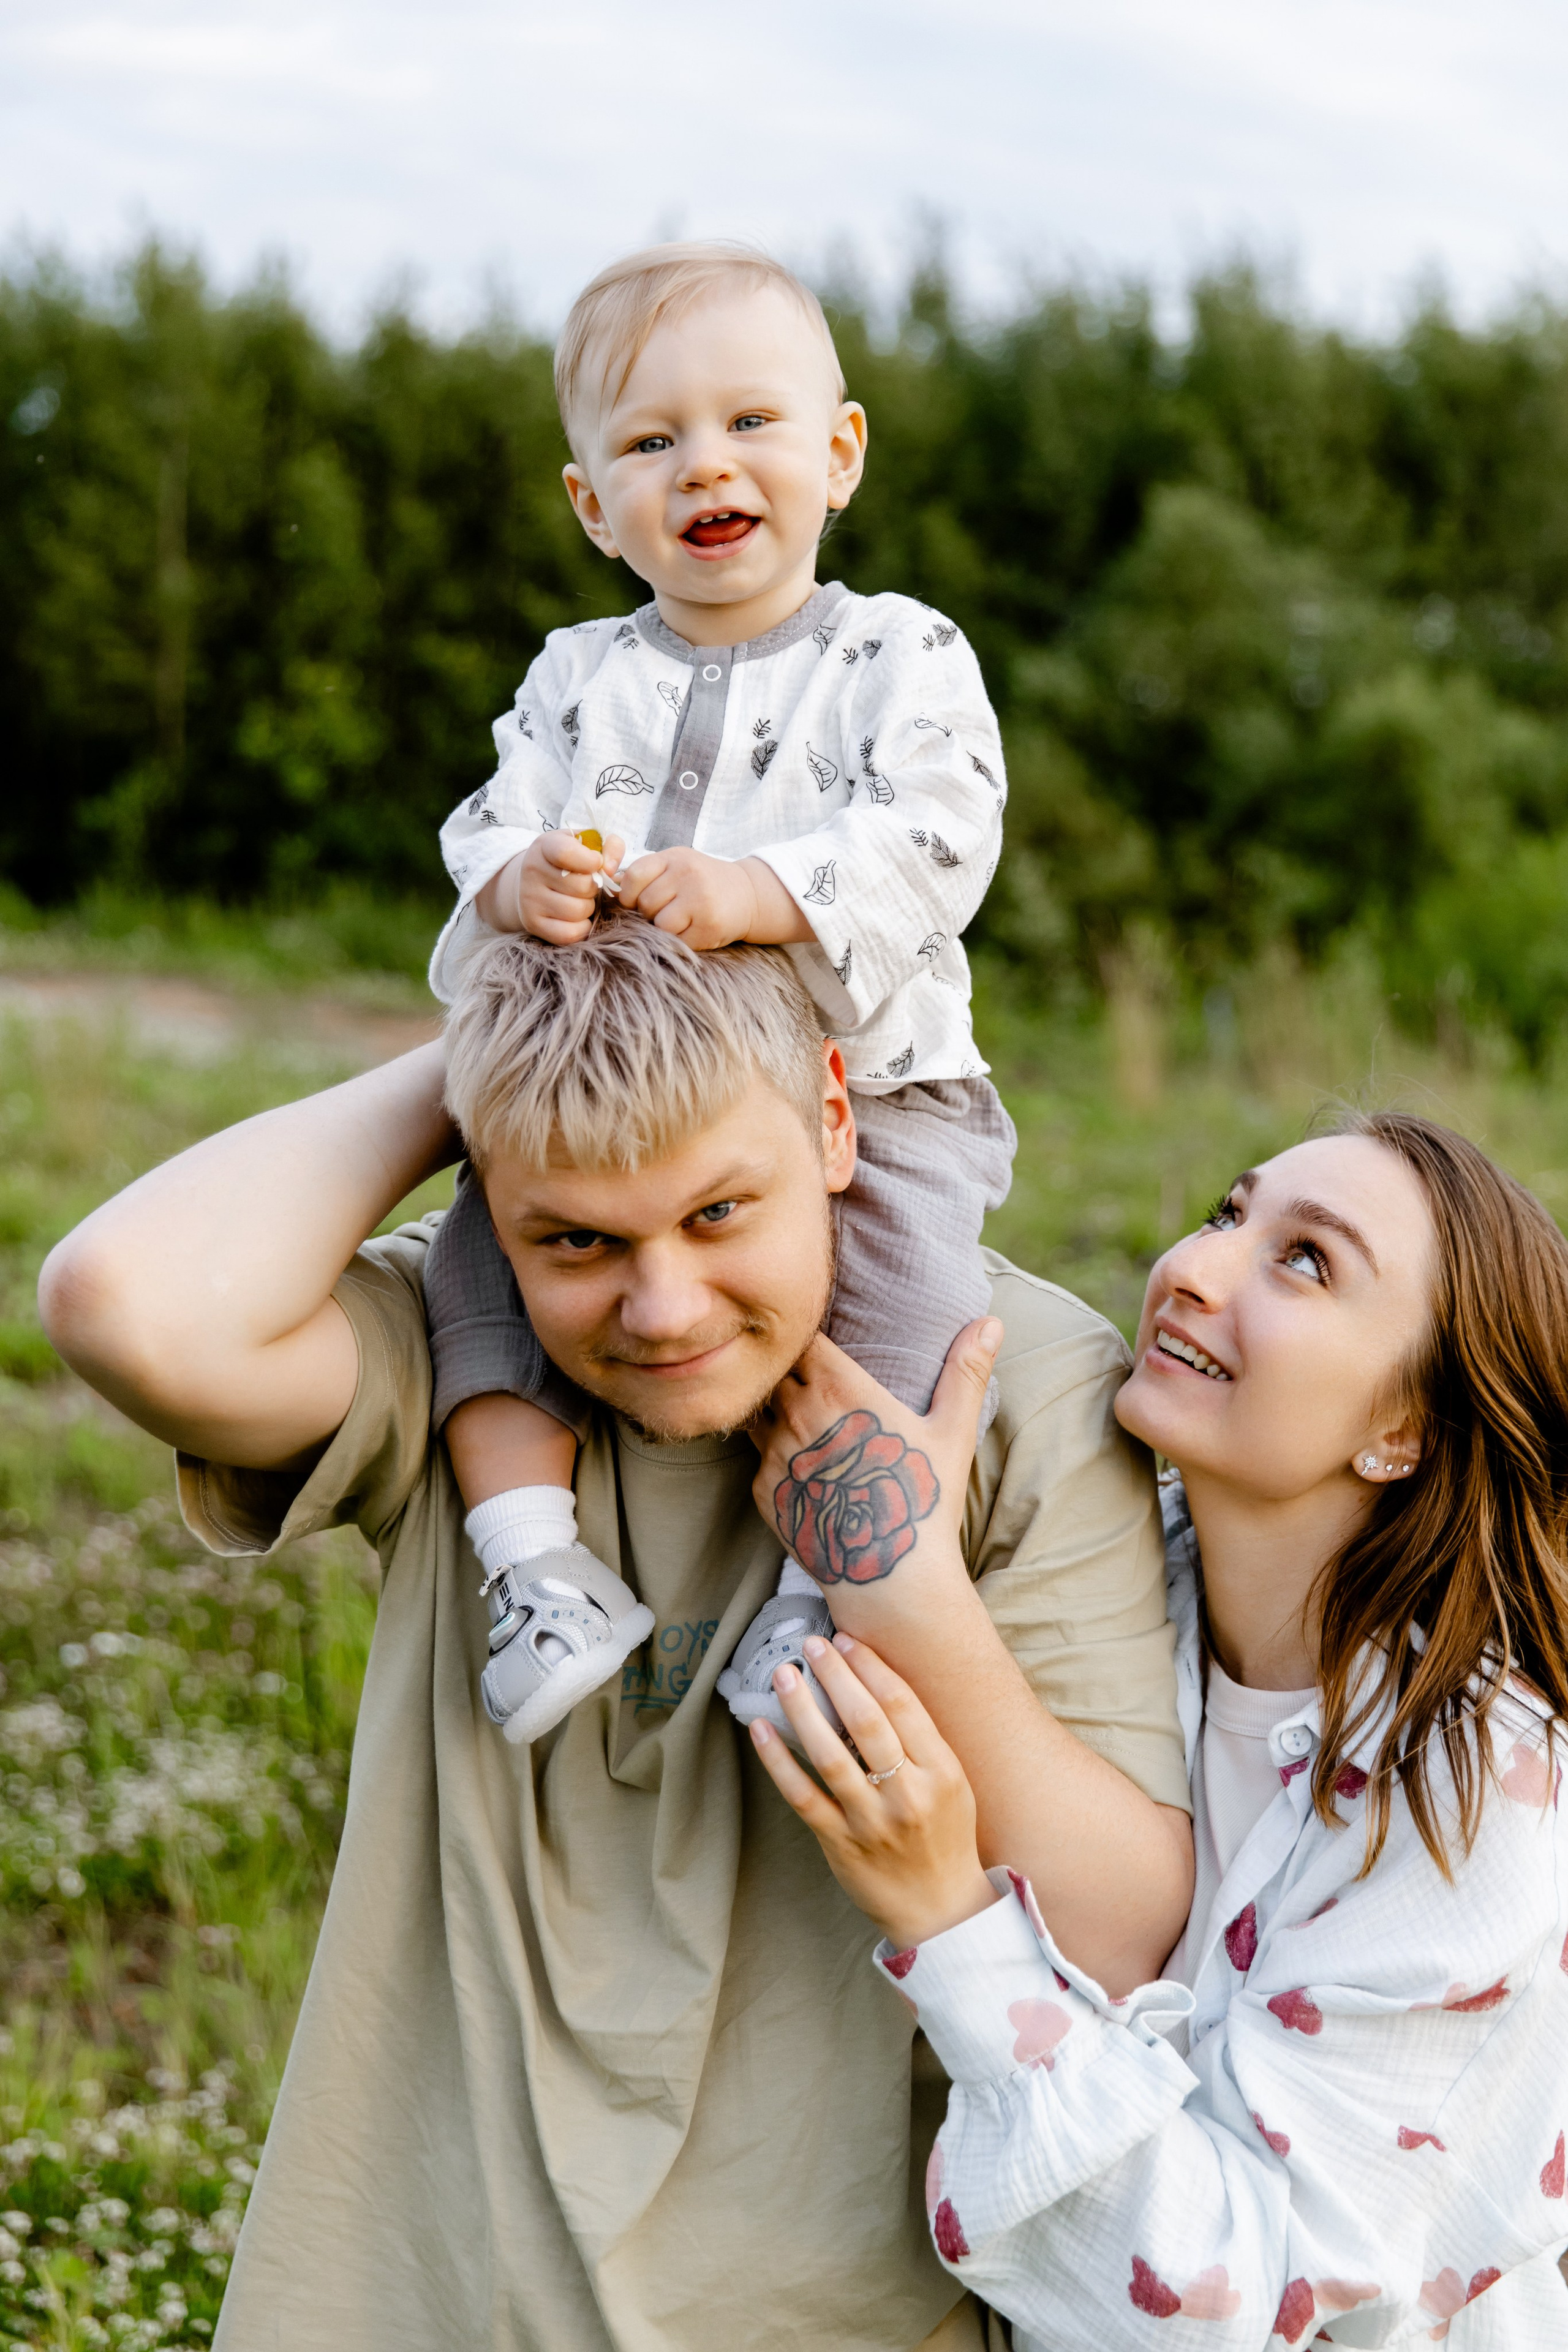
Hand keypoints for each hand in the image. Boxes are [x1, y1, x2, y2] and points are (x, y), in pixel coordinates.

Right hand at [500, 831, 624, 943]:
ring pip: (578, 911)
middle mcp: (532, 870)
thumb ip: (611, 846)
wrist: (534, 881)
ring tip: (578, 899)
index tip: (596, 862)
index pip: (566, 853)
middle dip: (593, 888)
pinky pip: (569, 933)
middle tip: (585, 885)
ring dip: (587, 907)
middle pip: (582, 886)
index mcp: (546, 845)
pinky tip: (577, 917)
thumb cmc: (570, 861)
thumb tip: (609, 869)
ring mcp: (529, 898)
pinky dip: (581, 927)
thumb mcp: (588, 844)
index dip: (591, 861)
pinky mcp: (532, 923)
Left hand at [616, 846, 759, 947]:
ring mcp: (701, 900)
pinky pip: (678, 941)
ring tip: (681, 921)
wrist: (748, 895)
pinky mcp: (710, 925)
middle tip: (667, 912)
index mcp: (675, 858)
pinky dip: (681, 941)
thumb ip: (647, 874)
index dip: (629, 895)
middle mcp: (688, 874)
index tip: (637, 902)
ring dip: (664, 929)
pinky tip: (694, 930)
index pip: (634, 876)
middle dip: (650, 913)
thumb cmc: (702, 882)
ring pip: (660, 924)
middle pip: (646, 904)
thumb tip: (609, 888)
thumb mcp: (677, 866)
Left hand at [750, 1633, 999, 1947]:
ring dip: (802, 1709)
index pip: (902, 1704)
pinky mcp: (840, 1844)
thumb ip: (921, 1739)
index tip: (846, 1639)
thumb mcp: (953, 1783)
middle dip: (836, 1675)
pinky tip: (760, 1729)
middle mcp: (907, 1794)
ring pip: (829, 1755)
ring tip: (784, 1675)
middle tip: (812, 1644)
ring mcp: (871, 1821)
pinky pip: (803, 1796)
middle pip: (866, 1721)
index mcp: (941, 1771)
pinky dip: (778, 1761)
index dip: (870, 1666)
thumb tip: (874, 1681)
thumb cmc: (946, 1836)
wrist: (941, 1910)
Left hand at [751, 1320, 1002, 1610]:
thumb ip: (965, 1371)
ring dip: (773, 1409)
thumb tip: (993, 1321)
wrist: (892, 1576)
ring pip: (757, 1411)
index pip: (802, 1337)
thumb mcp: (951, 1430)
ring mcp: (775, 1452)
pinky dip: (773, 1453)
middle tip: (811, 1381)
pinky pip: (757, 1456)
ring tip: (802, 1420)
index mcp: (839, 1388)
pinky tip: (803, 1464)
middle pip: (773, 1370)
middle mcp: (797, 1414)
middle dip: (787, 1370)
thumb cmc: (926, 1498)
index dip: (806, 1334)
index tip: (821, 1341)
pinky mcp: (762, 1489)